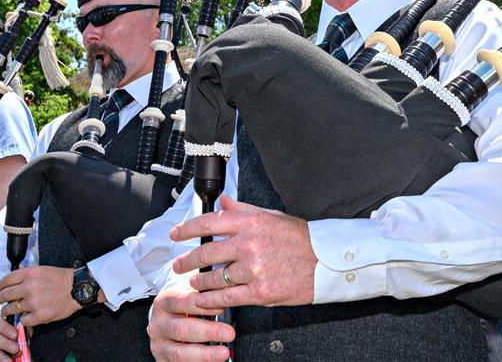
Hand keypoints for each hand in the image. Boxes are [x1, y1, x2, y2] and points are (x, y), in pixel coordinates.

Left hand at [0, 266, 80, 326]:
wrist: (79, 288)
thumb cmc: (63, 279)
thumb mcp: (44, 270)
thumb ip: (28, 273)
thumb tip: (14, 275)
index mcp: (30, 274)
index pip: (6, 280)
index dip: (0, 286)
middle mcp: (29, 287)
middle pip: (4, 295)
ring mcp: (34, 302)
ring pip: (10, 309)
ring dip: (7, 311)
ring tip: (8, 311)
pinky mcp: (39, 315)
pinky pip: (23, 320)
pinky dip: (24, 319)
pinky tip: (27, 316)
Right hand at [147, 284, 232, 361]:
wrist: (168, 317)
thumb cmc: (186, 302)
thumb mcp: (193, 290)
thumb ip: (207, 291)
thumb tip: (228, 291)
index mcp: (165, 302)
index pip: (183, 302)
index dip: (203, 305)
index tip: (222, 306)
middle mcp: (158, 324)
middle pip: (182, 329)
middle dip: (208, 332)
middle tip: (230, 333)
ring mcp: (159, 344)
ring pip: (179, 352)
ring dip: (204, 354)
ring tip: (224, 353)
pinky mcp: (163, 360)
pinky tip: (213, 361)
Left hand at [170, 195, 315, 308]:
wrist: (325, 262)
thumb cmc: (300, 238)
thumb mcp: (271, 216)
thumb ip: (243, 209)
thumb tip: (222, 201)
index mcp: (252, 222)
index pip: (209, 222)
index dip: (187, 228)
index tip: (177, 234)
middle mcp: (250, 244)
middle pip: (206, 252)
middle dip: (186, 261)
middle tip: (179, 265)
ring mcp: (254, 269)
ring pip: (213, 278)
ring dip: (198, 282)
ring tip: (194, 284)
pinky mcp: (259, 292)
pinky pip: (225, 298)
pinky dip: (210, 300)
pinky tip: (204, 300)